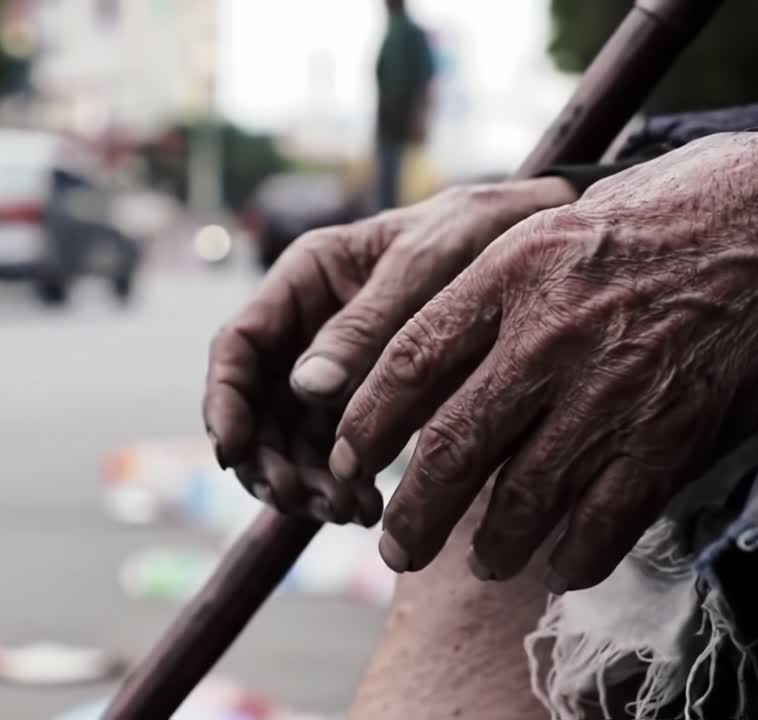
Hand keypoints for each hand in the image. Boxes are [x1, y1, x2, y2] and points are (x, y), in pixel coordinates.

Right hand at [203, 178, 576, 524]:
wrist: (533, 239)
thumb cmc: (474, 232)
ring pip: (291, 441)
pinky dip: (342, 485)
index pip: (237, 345)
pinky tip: (370, 506)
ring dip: (304, 483)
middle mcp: (309, 328)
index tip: (234, 453)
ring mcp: (336, 370)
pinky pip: (336, 453)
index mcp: (304, 279)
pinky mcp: (369, 404)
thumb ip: (366, 324)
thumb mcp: (423, 266)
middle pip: (258, 407)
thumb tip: (305, 387)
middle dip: (269, 460)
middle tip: (304, 498)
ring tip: (347, 509)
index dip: (224, 402)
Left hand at [330, 113, 757, 587]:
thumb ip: (501, 275)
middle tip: (394, 546)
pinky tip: (561, 567)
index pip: (410, 358)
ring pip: (523, 496)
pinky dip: (576, 554)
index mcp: (514, 268)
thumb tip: (440, 335)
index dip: (368, 418)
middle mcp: (550, 334)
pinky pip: (606, 518)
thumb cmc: (683, 202)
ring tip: (478, 561)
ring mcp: (612, 390)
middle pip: (452, 445)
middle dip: (414, 511)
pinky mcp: (673, 434)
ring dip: (491, 543)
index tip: (348, 454)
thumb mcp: (567, 214)